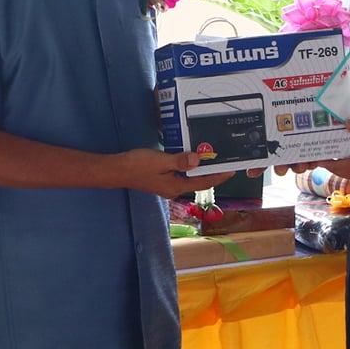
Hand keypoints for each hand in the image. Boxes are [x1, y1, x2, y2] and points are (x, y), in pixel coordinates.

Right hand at [113, 149, 232, 198]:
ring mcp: (168, 186)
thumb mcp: (161, 160)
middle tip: (225, 161)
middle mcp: (174, 189)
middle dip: (212, 173)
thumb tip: (198, 160)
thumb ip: (180, 161)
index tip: (232, 170)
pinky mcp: (162, 180)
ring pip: (190, 178)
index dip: (219, 176)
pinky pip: (182, 175)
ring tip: (212, 159)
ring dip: (201, 170)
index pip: (203, 182)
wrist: (117, 170)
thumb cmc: (138, 165)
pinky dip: (190, 168)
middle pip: (199, 182)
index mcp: (176, 187)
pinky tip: (191, 159)